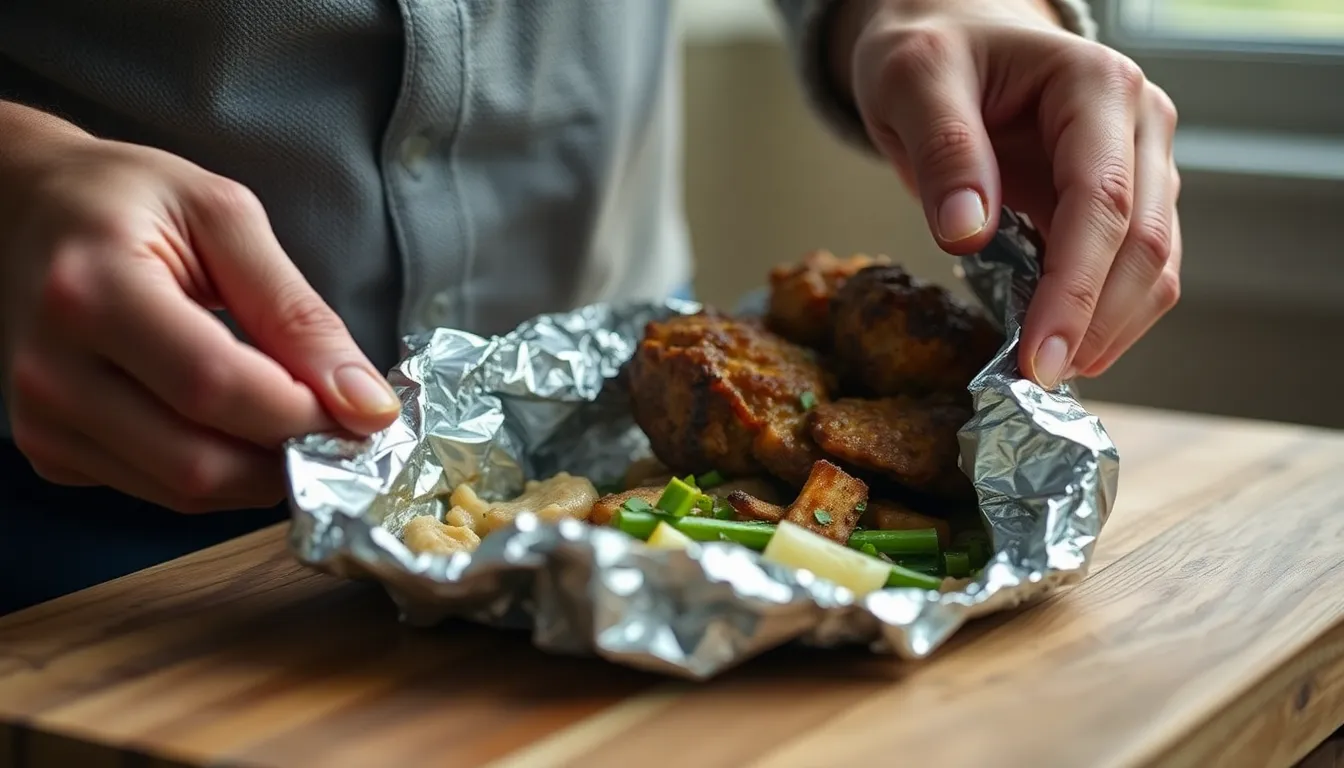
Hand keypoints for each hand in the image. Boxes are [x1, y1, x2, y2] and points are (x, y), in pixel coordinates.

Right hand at [0, 136, 399, 512]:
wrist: (23, 207)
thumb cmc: (126, 200)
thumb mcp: (225, 220)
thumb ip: (297, 312)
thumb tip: (364, 402)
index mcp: (93, 291)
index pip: (217, 387)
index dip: (304, 412)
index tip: (363, 410)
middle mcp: (52, 369)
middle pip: (199, 462)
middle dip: (291, 456)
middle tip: (339, 426)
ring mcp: (42, 419)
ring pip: (183, 492)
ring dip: (259, 471)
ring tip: (292, 419)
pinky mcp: (50, 449)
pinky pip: (158, 490)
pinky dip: (217, 470)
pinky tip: (234, 423)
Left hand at [833, 0, 1181, 386]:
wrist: (952, 35)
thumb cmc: (933, 50)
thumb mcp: (913, 80)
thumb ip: (944, 148)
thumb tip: (968, 231)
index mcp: (1096, 87)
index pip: (1104, 202)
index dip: (1077, 290)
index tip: (1039, 358)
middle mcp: (1139, 126)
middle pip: (1145, 246)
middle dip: (1094, 324)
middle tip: (1035, 383)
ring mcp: (1140, 167)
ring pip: (1153, 269)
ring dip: (1105, 330)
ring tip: (1041, 374)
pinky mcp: (1122, 204)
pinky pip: (1128, 273)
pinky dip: (1098, 318)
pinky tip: (1053, 347)